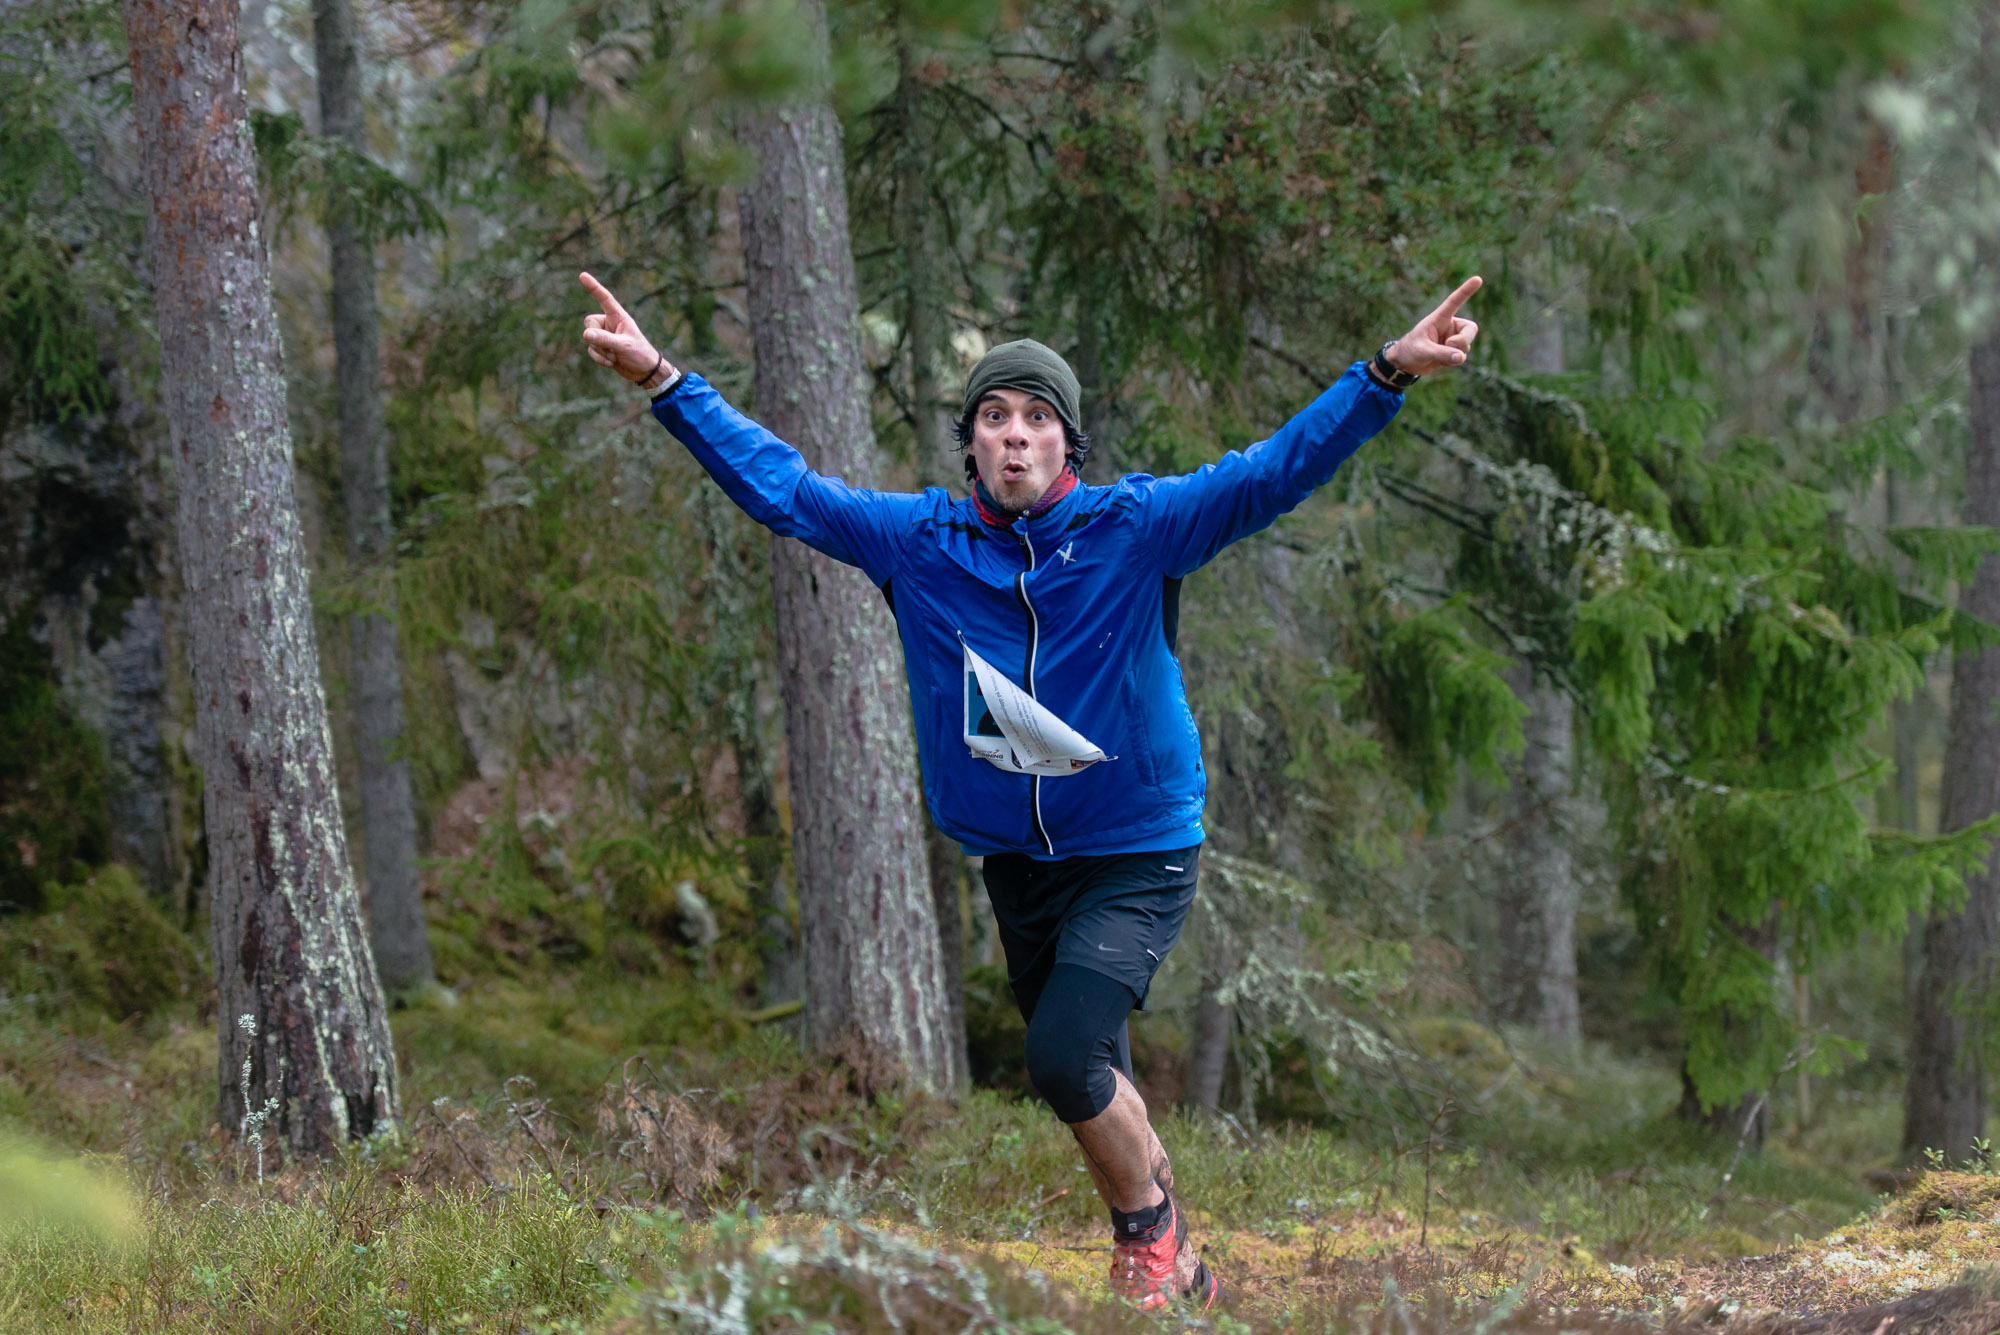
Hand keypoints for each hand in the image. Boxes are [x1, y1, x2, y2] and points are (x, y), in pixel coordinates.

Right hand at [579, 271, 674, 388]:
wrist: (644, 371)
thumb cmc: (639, 354)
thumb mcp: (624, 346)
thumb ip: (605, 340)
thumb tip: (586, 334)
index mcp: (619, 317)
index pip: (604, 299)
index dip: (594, 287)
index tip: (582, 275)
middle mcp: (610, 323)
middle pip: (589, 323)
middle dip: (596, 338)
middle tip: (611, 349)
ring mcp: (605, 335)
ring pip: (588, 339)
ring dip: (600, 351)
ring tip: (615, 356)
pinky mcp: (602, 347)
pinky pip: (591, 350)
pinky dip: (599, 359)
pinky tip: (612, 362)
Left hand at [1384, 275, 1481, 375]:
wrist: (1406, 363)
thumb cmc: (1410, 350)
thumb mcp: (1422, 351)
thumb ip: (1441, 354)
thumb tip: (1461, 357)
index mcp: (1440, 318)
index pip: (1454, 302)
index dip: (1466, 291)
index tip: (1478, 279)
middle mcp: (1450, 326)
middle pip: (1471, 330)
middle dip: (1462, 341)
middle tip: (1449, 345)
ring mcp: (1454, 338)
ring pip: (1466, 346)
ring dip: (1454, 355)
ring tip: (1436, 355)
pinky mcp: (1455, 350)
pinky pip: (1462, 357)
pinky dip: (1452, 362)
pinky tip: (1439, 361)